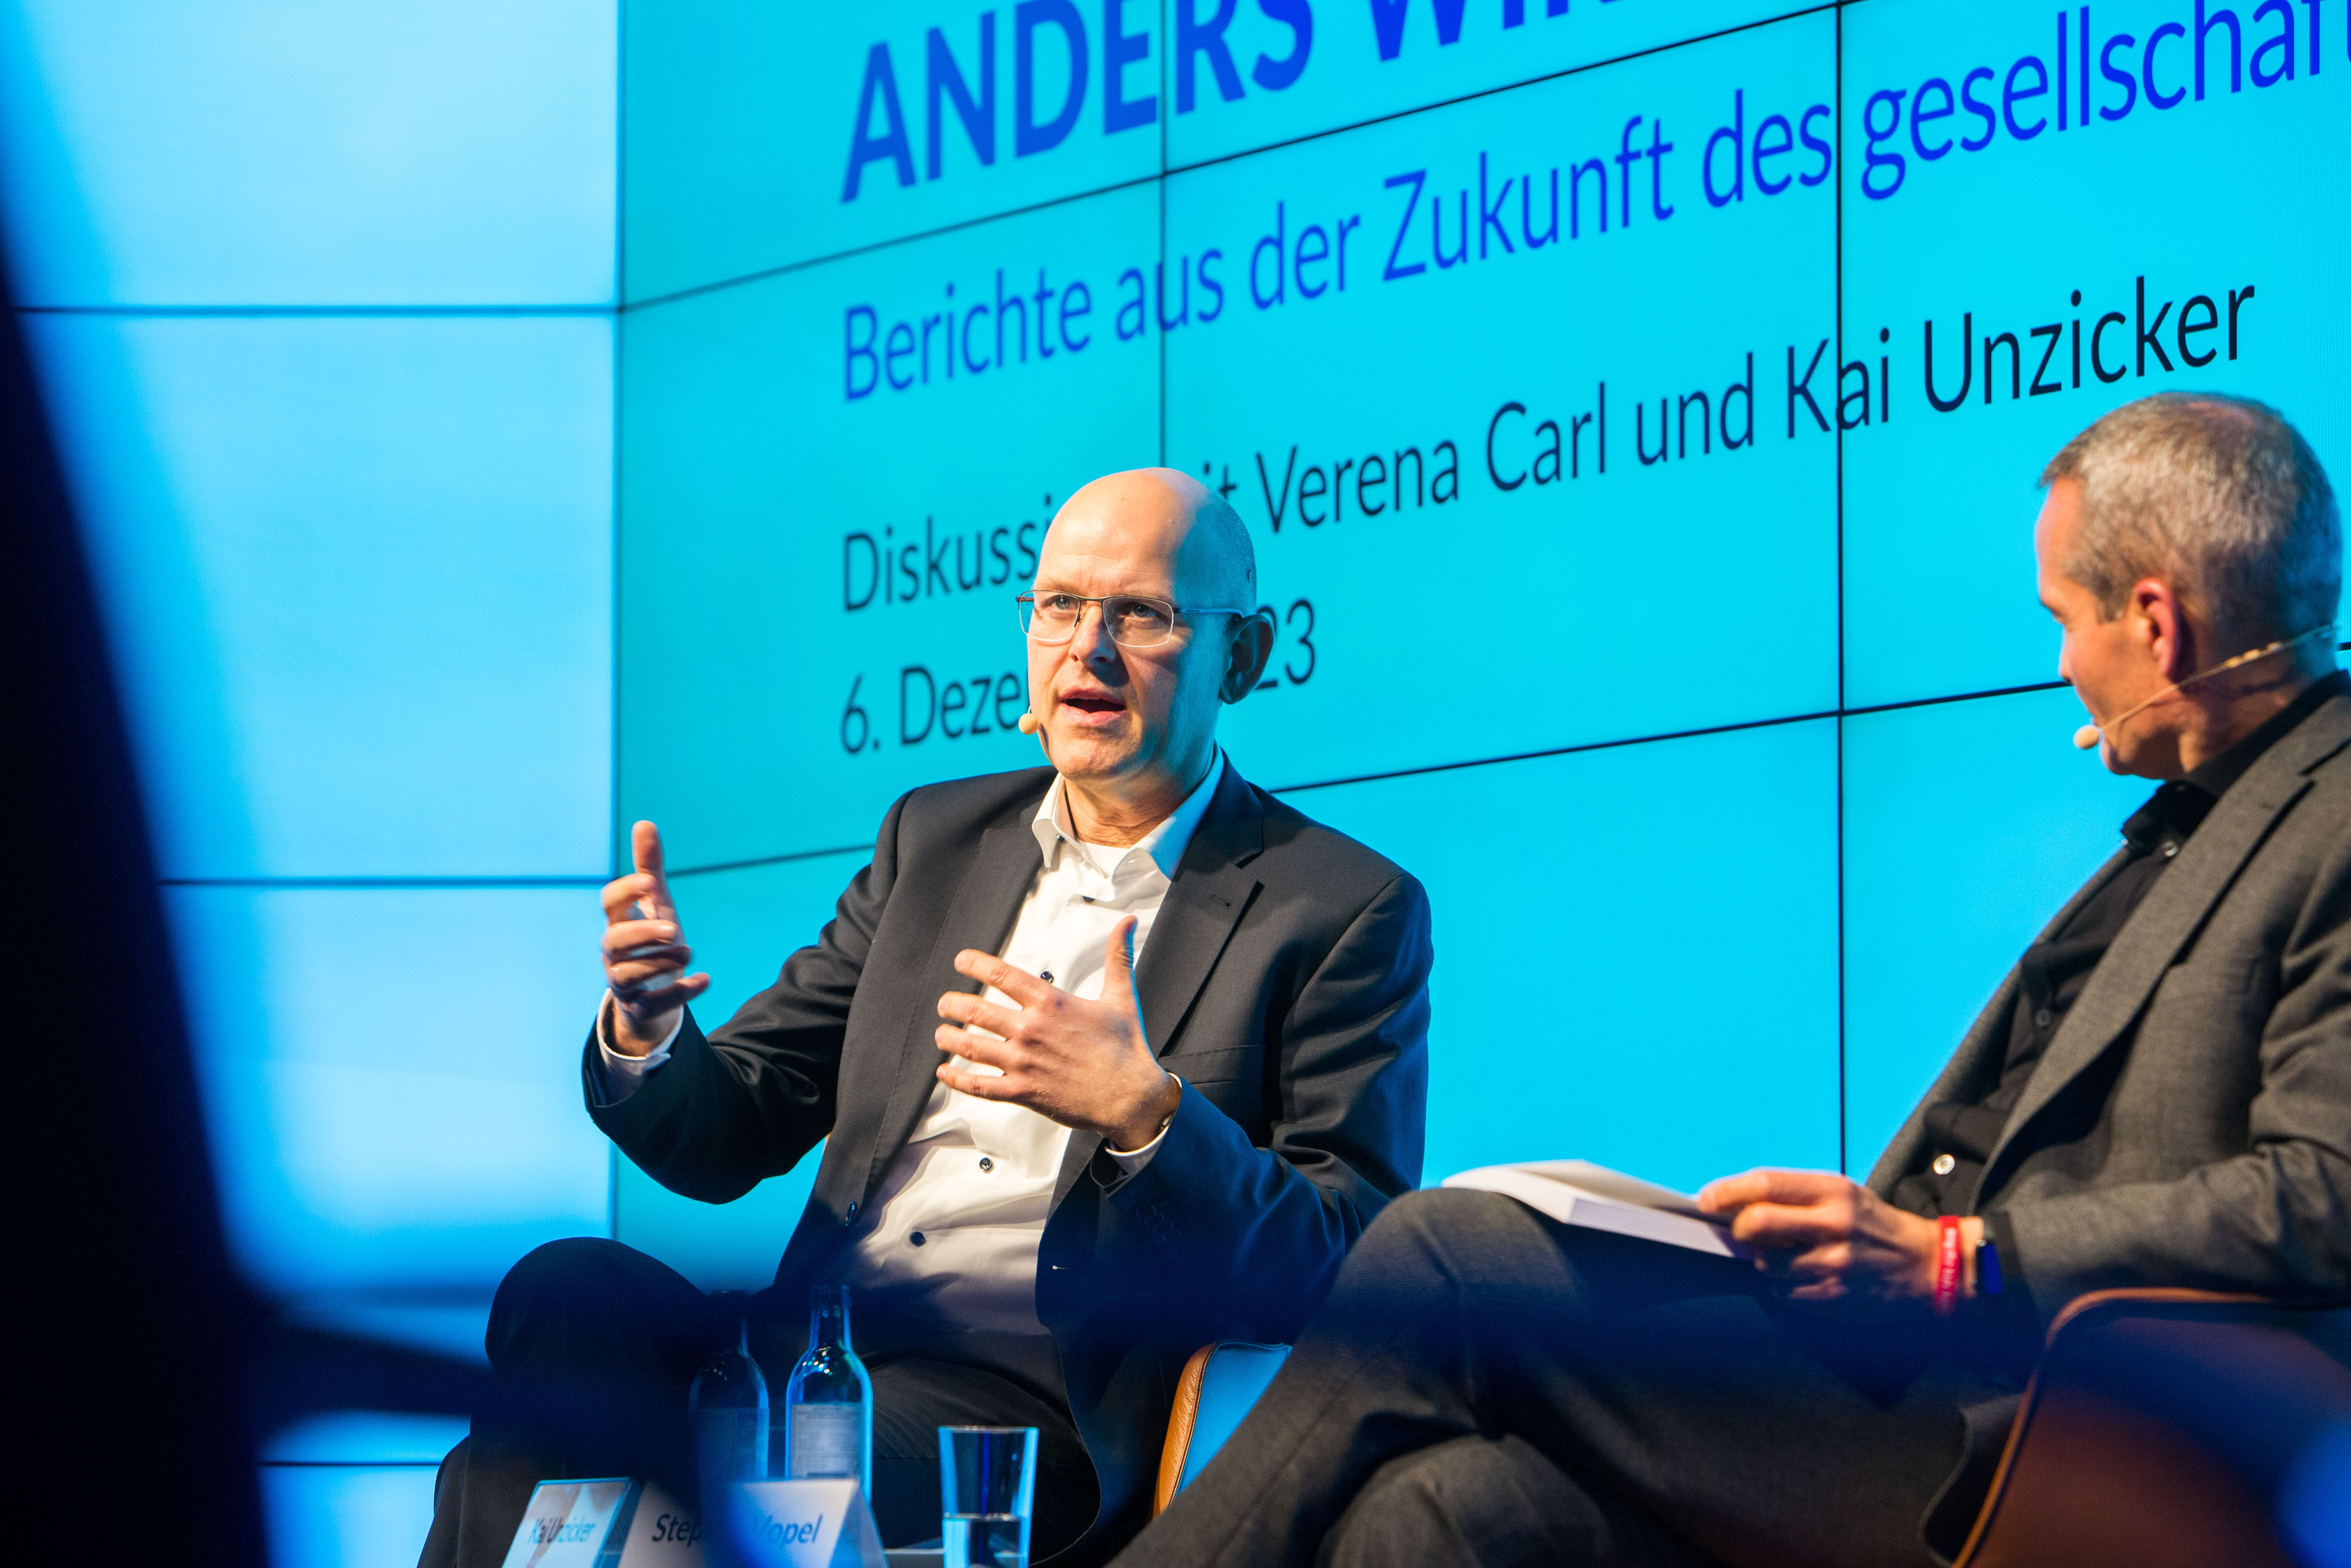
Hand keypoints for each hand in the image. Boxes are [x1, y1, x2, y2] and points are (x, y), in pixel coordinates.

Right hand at [598, 821, 709, 1053]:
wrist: (651, 994)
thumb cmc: (651, 941)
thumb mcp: (655, 904)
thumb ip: (649, 868)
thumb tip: (644, 823)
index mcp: (619, 923)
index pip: (610, 904)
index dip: (625, 891)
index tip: (649, 881)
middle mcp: (616, 954)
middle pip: (613, 942)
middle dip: (641, 934)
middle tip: (674, 929)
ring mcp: (625, 983)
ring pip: (628, 975)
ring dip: (659, 963)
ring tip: (689, 952)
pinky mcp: (640, 1008)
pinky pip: (652, 1005)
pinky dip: (678, 994)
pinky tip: (705, 980)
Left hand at [934, 917, 1181, 1148]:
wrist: (1132, 1098)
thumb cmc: (1125, 1048)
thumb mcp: (1121, 996)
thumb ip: (1118, 956)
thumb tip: (1128, 923)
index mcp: (1051, 1003)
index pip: (1001, 974)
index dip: (975, 963)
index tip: (962, 960)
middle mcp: (1032, 1030)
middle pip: (976, 1010)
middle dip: (953, 1004)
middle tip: (946, 1003)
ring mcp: (1024, 1062)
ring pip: (971, 1046)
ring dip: (948, 1037)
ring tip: (941, 1033)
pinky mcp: (1023, 1091)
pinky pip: (980, 1085)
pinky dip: (957, 1079)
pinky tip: (946, 1072)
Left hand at [1695, 1169, 1980, 1304]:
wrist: (1925, 1265)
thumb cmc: (1872, 1223)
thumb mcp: (1840, 1192)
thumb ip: (1792, 1194)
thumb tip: (1735, 1202)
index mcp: (1832, 1191)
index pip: (1765, 1185)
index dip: (1727, 1192)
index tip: (1706, 1200)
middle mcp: (1832, 1225)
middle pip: (1757, 1225)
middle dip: (1738, 1230)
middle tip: (1740, 1231)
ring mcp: (1832, 1264)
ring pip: (1765, 1263)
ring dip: (1763, 1260)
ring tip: (1785, 1253)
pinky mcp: (1832, 1296)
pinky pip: (1783, 1292)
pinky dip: (1782, 1284)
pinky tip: (1802, 1275)